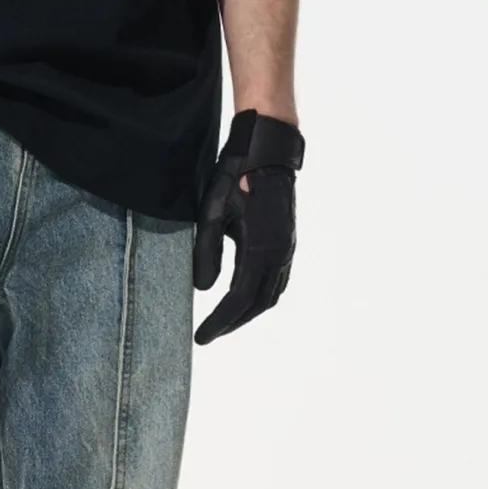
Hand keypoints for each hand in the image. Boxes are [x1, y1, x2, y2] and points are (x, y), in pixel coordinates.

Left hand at [193, 110, 305, 344]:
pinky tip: (243, 300)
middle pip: (256, 304)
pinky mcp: (287, 243)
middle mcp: (279, 253)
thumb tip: (202, 289)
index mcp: (260, 248)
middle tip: (209, 334)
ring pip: (269, 296)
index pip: (238, 299)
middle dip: (232, 323)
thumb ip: (205, 253)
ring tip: (223, 322)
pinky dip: (259, 298)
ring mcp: (286, 248)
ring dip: (246, 313)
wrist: (267, 150)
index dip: (218, 322)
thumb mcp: (212, 213)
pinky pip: (276, 282)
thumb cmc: (236, 176)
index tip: (201, 338)